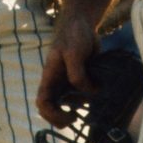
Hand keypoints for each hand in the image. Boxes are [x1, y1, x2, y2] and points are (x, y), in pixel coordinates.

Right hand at [36, 6, 98, 125]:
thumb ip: (77, 74)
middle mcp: (57, 83)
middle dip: (63, 118)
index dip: (52, 114)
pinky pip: (83, 95)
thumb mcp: (73, 53)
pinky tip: (99, 91)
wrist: (83, 24)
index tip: (69, 115)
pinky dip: (91, 98)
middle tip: (78, 118)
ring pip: (70, 104)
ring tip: (93, 99)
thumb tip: (89, 92)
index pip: (43, 103)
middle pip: (53, 109)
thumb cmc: (73, 35)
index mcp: (49, 77)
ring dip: (80, 107)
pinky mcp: (81, 79)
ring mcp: (69, 82)